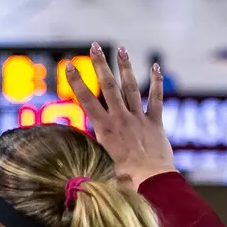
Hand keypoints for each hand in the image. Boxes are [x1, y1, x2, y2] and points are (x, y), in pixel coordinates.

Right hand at [64, 44, 175, 188]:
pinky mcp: (154, 123)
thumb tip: (71, 160)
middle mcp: (120, 119)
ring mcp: (138, 118)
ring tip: (121, 49)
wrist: (152, 181)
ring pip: (130, 87)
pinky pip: (155, 98)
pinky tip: (155, 66)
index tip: (70, 65)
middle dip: (100, 64)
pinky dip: (155, 81)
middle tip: (95, 46)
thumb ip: (89, 154)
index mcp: (104, 129)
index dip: (77, 81)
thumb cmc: (123, 180)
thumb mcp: (99, 167)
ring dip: (125, 67)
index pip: (87, 100)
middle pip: (108, 86)